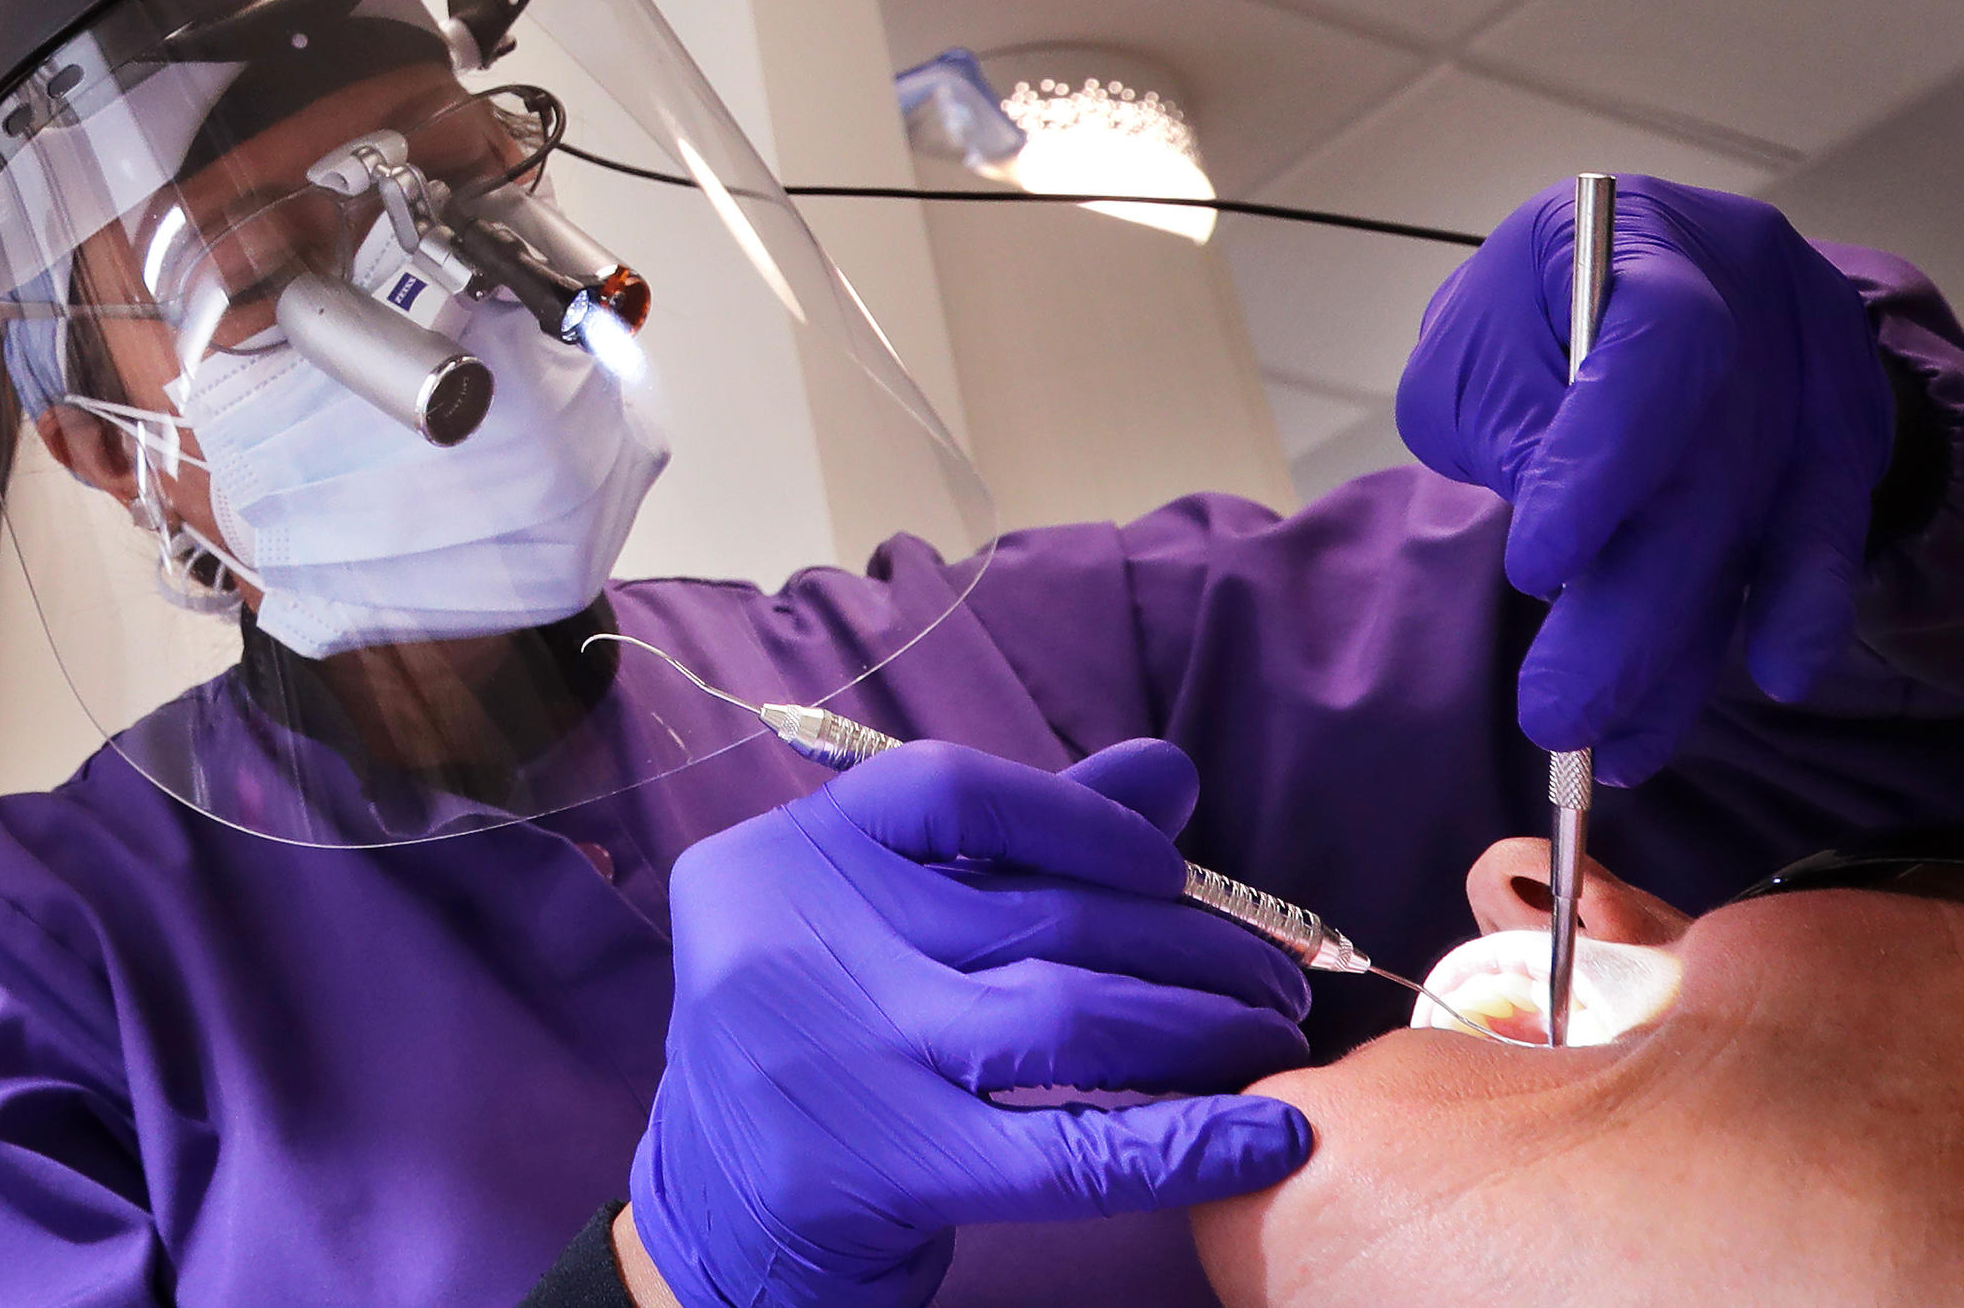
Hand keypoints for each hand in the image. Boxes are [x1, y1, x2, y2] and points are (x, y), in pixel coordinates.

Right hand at [629, 739, 1312, 1307]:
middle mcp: (786, 940)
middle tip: (1275, 982)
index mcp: (784, 856)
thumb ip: (1011, 846)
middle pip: (1037, 915)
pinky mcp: (868, 1172)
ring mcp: (822, 1057)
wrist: (718, 1220)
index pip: (950, 791)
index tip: (1172, 869)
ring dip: (1204, 1029)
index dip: (1081, 819)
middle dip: (1190, 945)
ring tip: (1271, 1045)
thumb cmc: (826, 1048)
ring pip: (1067, 1016)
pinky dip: (1187, 1143)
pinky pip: (1069, 1151)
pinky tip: (1266, 1137)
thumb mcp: (887, 926)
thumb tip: (1166, 773)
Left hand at [1397, 175, 1891, 782]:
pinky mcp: (1842, 430)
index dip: (1605, 462)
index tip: (1538, 570)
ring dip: (1688, 650)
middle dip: (1630, 610)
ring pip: (1761, 519)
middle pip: (1709, 465)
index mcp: (1644, 243)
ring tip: (1619, 748)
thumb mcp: (1472, 352)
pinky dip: (1792, 612)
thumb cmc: (1524, 319)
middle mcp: (1752, 293)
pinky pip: (1823, 534)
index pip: (1655, 349)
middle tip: (1558, 715)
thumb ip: (1507, 429)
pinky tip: (1767, 680)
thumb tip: (1565, 560)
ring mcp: (1812, 365)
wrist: (1618, 278)